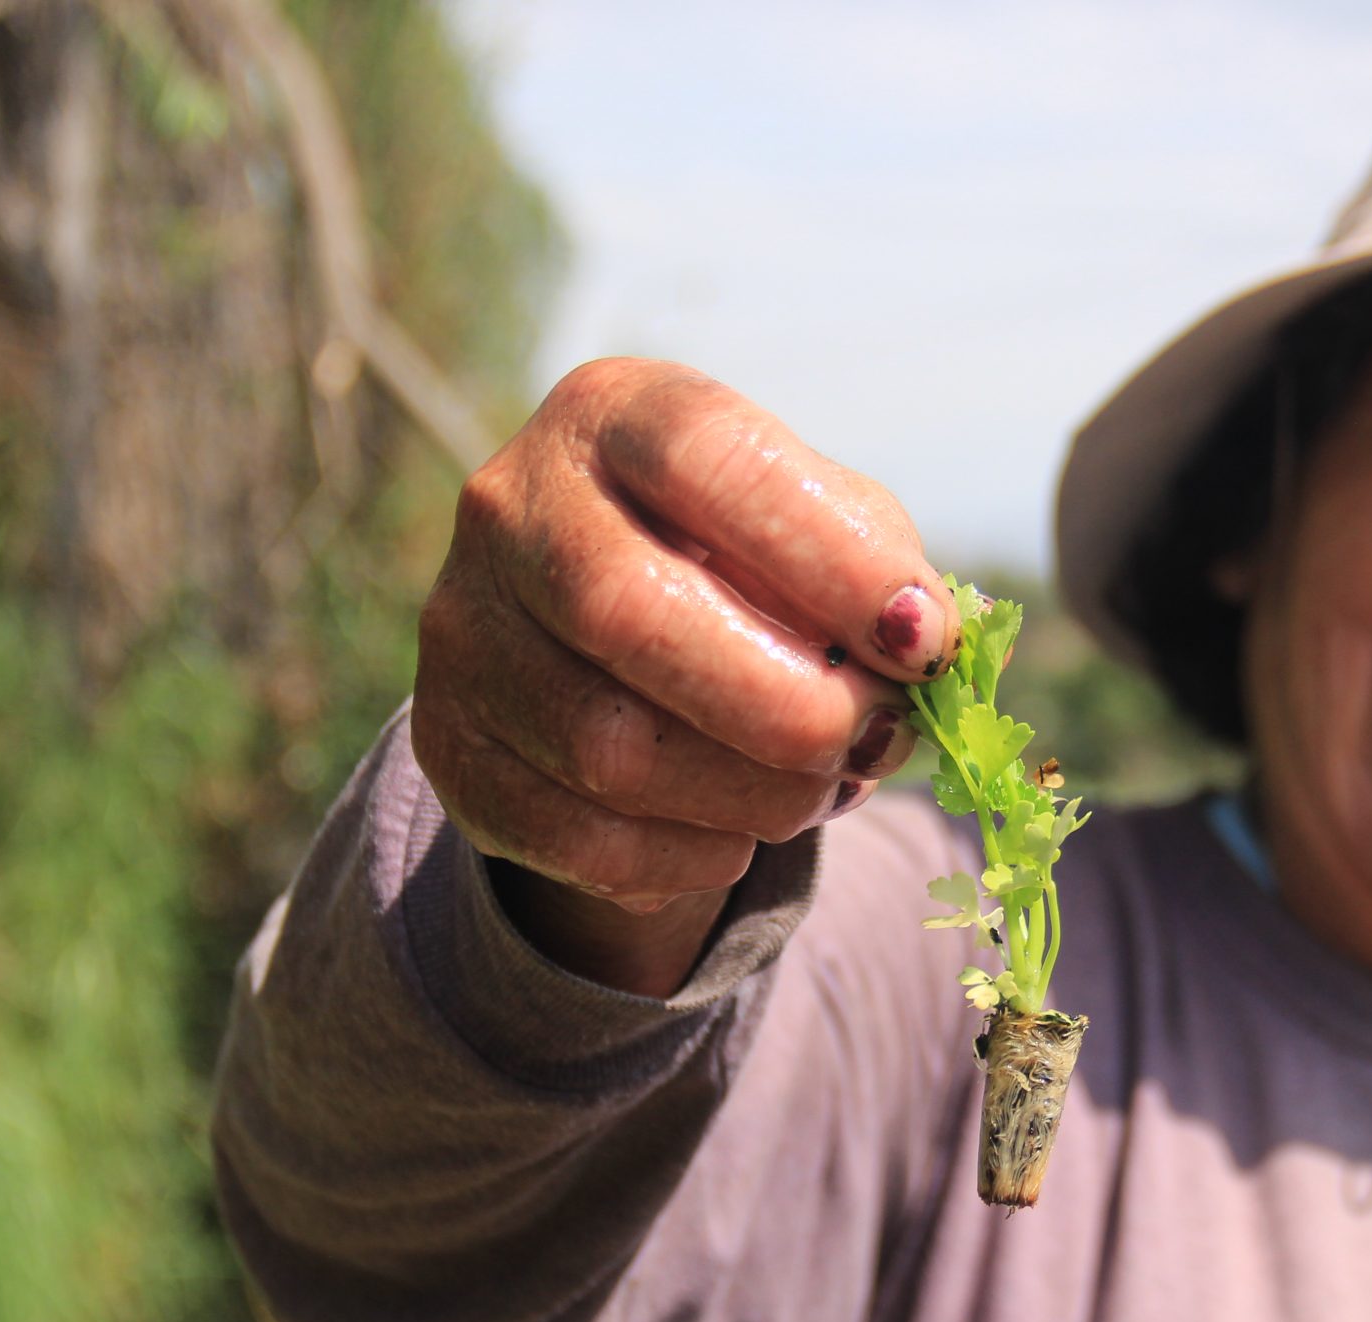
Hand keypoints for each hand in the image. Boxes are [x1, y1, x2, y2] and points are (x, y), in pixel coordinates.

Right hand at [412, 358, 954, 993]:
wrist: (611, 646)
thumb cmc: (749, 568)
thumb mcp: (819, 530)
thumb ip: (878, 569)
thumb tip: (922, 643)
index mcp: (614, 415)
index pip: (707, 461)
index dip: (826, 557)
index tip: (919, 639)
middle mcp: (511, 505)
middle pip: (628, 612)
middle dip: (784, 705)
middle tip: (871, 740)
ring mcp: (462, 629)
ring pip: (605, 747)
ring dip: (749, 794)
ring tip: (820, 790)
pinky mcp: (449, 746)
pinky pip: (572, 833)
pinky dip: (685, 856)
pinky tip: (737, 838)